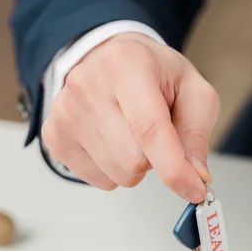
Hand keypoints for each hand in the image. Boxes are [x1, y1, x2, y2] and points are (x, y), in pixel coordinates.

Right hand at [42, 32, 218, 200]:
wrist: (110, 59)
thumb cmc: (154, 75)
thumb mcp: (192, 91)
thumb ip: (196, 134)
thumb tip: (196, 177)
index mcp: (127, 65)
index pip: (149, 129)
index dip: (174, 168)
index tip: (195, 191)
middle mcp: (88, 84)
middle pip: (133, 160)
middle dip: (155, 161)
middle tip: (155, 137)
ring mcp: (65, 112)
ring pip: (117, 175)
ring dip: (134, 167)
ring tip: (131, 135)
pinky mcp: (54, 135)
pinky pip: (98, 180)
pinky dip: (114, 171)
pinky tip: (113, 142)